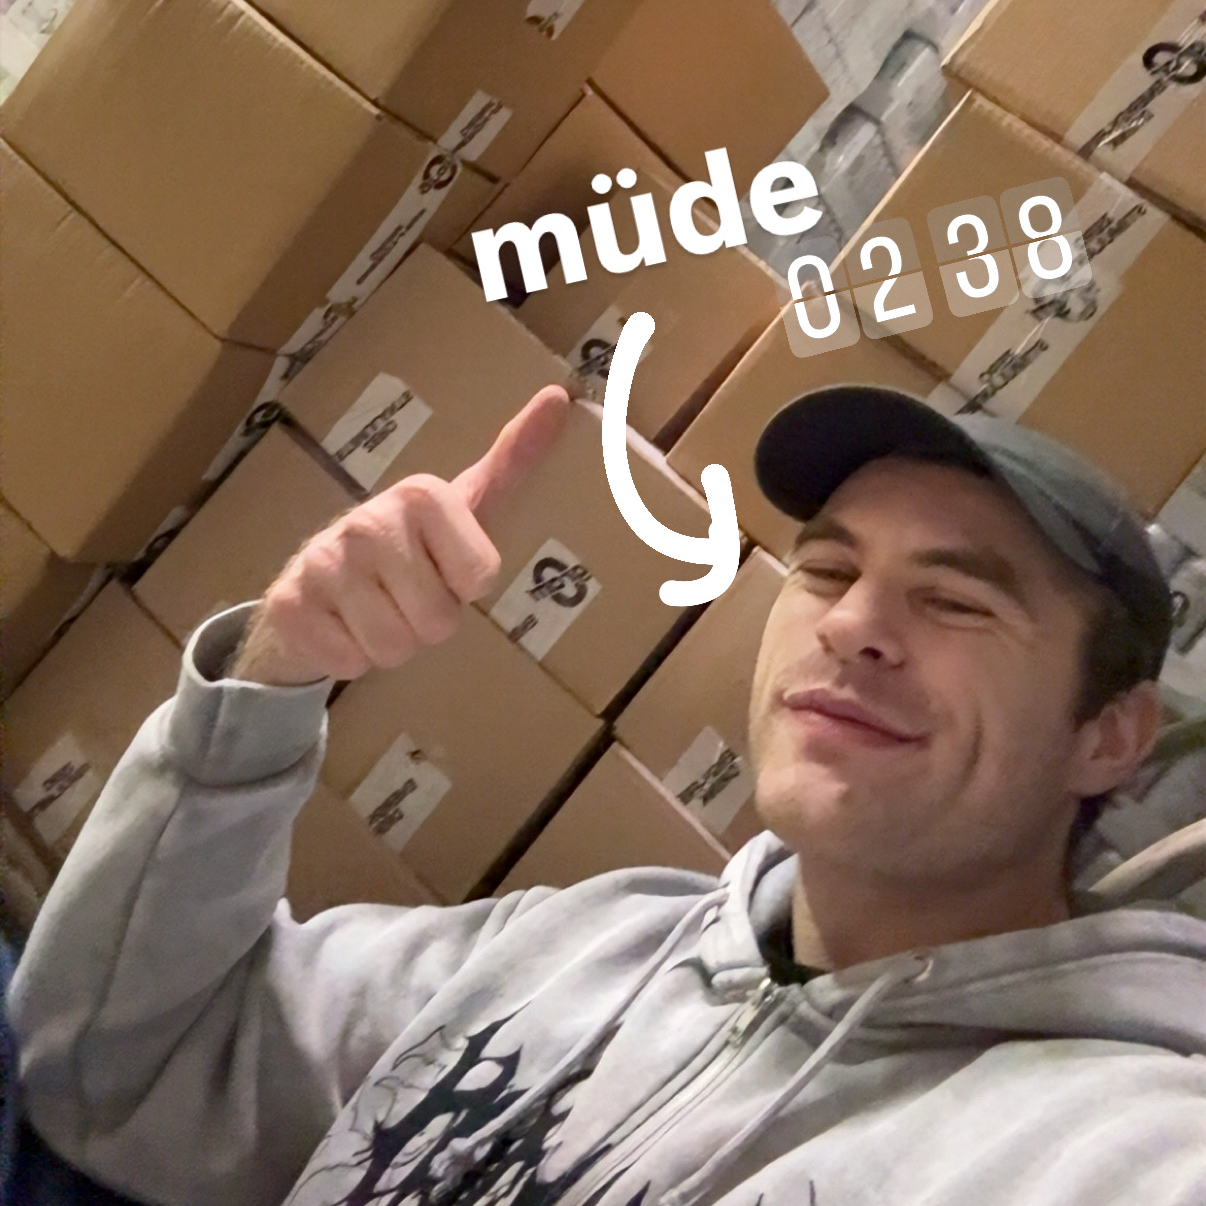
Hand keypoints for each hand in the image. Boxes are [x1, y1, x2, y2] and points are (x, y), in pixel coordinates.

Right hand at [230, 385, 570, 685]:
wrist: (316, 584)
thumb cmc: (409, 548)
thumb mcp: (466, 506)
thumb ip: (514, 461)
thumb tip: (560, 396)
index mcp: (420, 495)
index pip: (480, 578)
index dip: (465, 588)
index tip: (443, 567)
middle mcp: (368, 520)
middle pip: (438, 622)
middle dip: (427, 623)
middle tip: (406, 596)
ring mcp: (322, 561)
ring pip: (393, 647)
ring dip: (391, 644)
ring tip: (376, 611)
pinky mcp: (287, 605)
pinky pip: (349, 662)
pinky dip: (350, 658)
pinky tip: (341, 626)